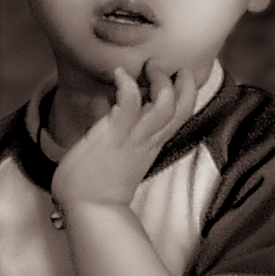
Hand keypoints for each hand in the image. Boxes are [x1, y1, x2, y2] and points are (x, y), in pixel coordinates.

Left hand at [51, 64, 196, 209]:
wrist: (89, 209)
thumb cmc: (95, 183)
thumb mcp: (111, 149)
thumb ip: (112, 125)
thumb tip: (105, 104)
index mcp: (150, 144)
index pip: (180, 115)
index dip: (185, 92)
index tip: (176, 75)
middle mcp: (148, 141)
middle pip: (183, 109)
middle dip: (184, 83)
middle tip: (169, 66)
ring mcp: (134, 140)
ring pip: (166, 106)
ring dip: (161, 81)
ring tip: (149, 67)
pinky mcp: (115, 137)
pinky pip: (130, 104)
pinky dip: (128, 84)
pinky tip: (119, 74)